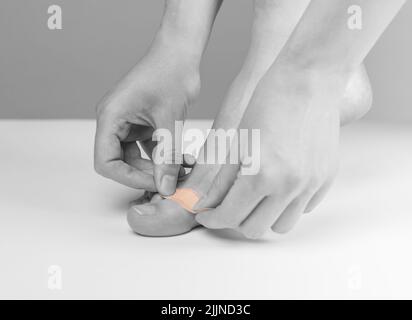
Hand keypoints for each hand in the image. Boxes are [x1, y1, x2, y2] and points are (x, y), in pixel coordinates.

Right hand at [94, 37, 199, 194]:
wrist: (181, 52)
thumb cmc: (170, 74)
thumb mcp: (170, 120)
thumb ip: (167, 157)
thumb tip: (166, 188)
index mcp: (110, 117)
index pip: (106, 161)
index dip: (127, 178)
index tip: (154, 184)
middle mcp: (114, 121)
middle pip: (121, 162)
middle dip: (147, 174)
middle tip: (172, 180)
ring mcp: (128, 122)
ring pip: (136, 157)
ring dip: (158, 166)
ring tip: (182, 170)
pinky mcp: (142, 122)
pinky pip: (149, 147)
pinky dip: (164, 155)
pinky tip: (183, 159)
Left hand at [194, 65, 344, 238]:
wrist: (308, 79)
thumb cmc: (269, 100)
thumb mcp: (236, 141)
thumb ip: (220, 180)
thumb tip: (202, 203)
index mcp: (261, 176)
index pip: (230, 216)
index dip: (213, 219)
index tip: (207, 215)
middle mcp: (289, 186)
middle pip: (255, 229)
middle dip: (235, 221)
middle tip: (227, 205)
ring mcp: (311, 184)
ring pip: (282, 225)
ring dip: (263, 217)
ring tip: (254, 197)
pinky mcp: (326, 178)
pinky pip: (305, 207)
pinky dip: (288, 204)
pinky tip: (279, 185)